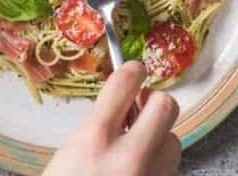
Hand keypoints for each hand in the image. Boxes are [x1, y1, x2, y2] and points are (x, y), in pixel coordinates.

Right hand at [43, 62, 180, 175]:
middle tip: (139, 113)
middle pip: (165, 104)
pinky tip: (139, 173)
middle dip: (154, 104)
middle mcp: (130, 157)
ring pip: (173, 139)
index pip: (126, 82)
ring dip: (158, 141)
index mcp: (94, 141)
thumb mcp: (65, 157)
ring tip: (137, 154)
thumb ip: (94, 130)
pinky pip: (171, 168)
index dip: (132, 72)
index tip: (133, 72)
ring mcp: (153, 175)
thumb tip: (118, 109)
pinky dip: (157, 167)